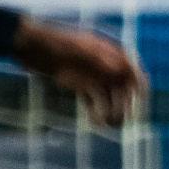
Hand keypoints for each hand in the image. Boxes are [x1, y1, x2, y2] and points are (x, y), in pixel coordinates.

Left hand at [16, 19, 145, 125]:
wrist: (30, 46)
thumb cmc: (53, 43)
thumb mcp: (76, 49)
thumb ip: (98, 58)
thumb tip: (120, 70)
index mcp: (107, 52)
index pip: (132, 69)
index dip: (138, 85)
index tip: (139, 102)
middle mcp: (103, 64)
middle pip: (122, 87)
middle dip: (124, 104)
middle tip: (120, 121)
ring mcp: (91, 75)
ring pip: (108, 96)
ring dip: (111, 111)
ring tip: (107, 125)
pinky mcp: (78, 84)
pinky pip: (92, 100)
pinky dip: (95, 111)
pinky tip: (95, 122)